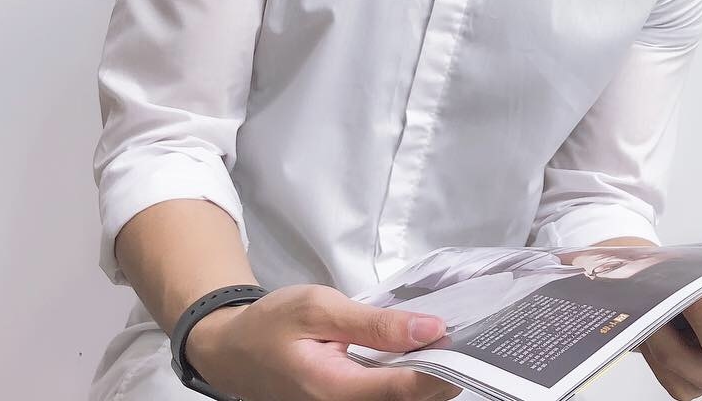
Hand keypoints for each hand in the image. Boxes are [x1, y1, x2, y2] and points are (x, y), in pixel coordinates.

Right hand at [184, 284, 461, 400]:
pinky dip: (408, 381)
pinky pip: (386, 399)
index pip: (405, 390)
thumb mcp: (320, 309)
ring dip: (428, 378)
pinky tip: (421, 353)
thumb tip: (429, 328)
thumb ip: (375, 323)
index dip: (442, 369)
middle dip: (441, 373)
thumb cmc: (272, 325)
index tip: (469, 342)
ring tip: (447, 341)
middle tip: (466, 335)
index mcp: (335, 392)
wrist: (232, 352)